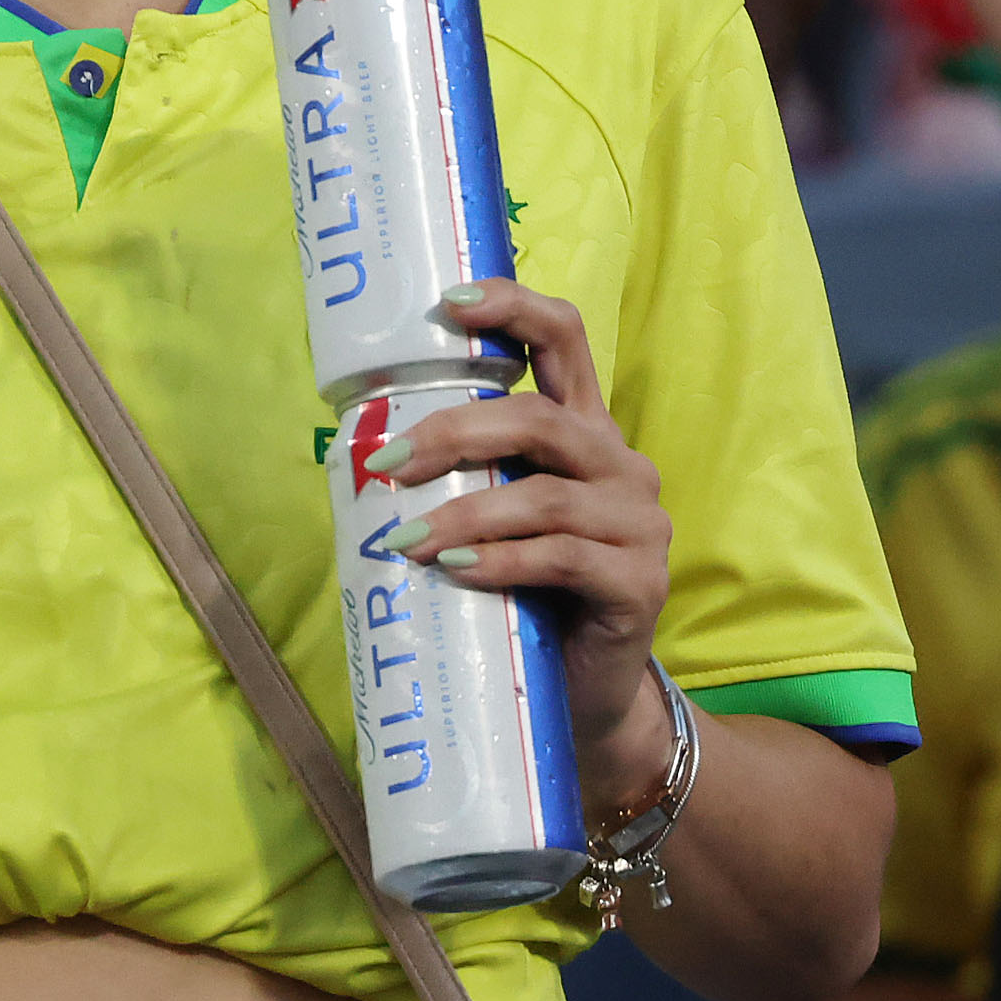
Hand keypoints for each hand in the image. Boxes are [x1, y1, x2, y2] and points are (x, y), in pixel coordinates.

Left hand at [358, 279, 676, 805]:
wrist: (589, 696)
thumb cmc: (529, 598)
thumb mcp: (495, 523)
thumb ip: (462, 480)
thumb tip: (362, 454)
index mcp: (586, 434)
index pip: (565, 341)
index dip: (513, 309)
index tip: (448, 303)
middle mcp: (620, 466)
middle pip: (540, 421)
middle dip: (455, 435)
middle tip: (388, 463)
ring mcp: (638, 525)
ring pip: (544, 497)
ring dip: (463, 513)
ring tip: (406, 540)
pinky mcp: (639, 583)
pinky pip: (562, 559)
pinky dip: (500, 561)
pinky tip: (456, 572)